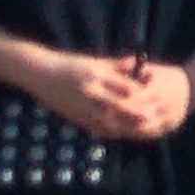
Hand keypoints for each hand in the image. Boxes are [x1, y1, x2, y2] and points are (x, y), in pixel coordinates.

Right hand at [41, 53, 165, 142]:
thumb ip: (116, 65)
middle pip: (120, 106)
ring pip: (109, 121)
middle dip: (137, 113)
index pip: (125, 87)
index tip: (154, 96)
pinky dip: (112, 132)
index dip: (141, 94)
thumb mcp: (93, 62)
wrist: (40, 74)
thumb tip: (137, 63)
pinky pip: (97, 128)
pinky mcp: (76, 117)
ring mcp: (82, 106)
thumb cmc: (69, 65)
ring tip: (142, 129)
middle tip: (154, 116)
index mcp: (96, 75)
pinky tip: (123, 133)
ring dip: (126, 127)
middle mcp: (90, 91)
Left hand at [108, 59, 192, 142]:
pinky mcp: (171, 127)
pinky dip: (135, 133)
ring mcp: (170, 118)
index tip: (104, 103)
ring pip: (143, 128)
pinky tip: (123, 131)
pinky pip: (149, 133)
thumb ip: (135, 73)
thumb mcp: (154, 70)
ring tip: (109, 127)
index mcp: (160, 89)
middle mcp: (166, 105)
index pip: (135, 99)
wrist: (192, 88)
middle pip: (137, 116)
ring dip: (126, 129)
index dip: (119, 102)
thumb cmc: (167, 77)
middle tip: (101, 119)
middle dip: (119, 118)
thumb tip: (114, 73)